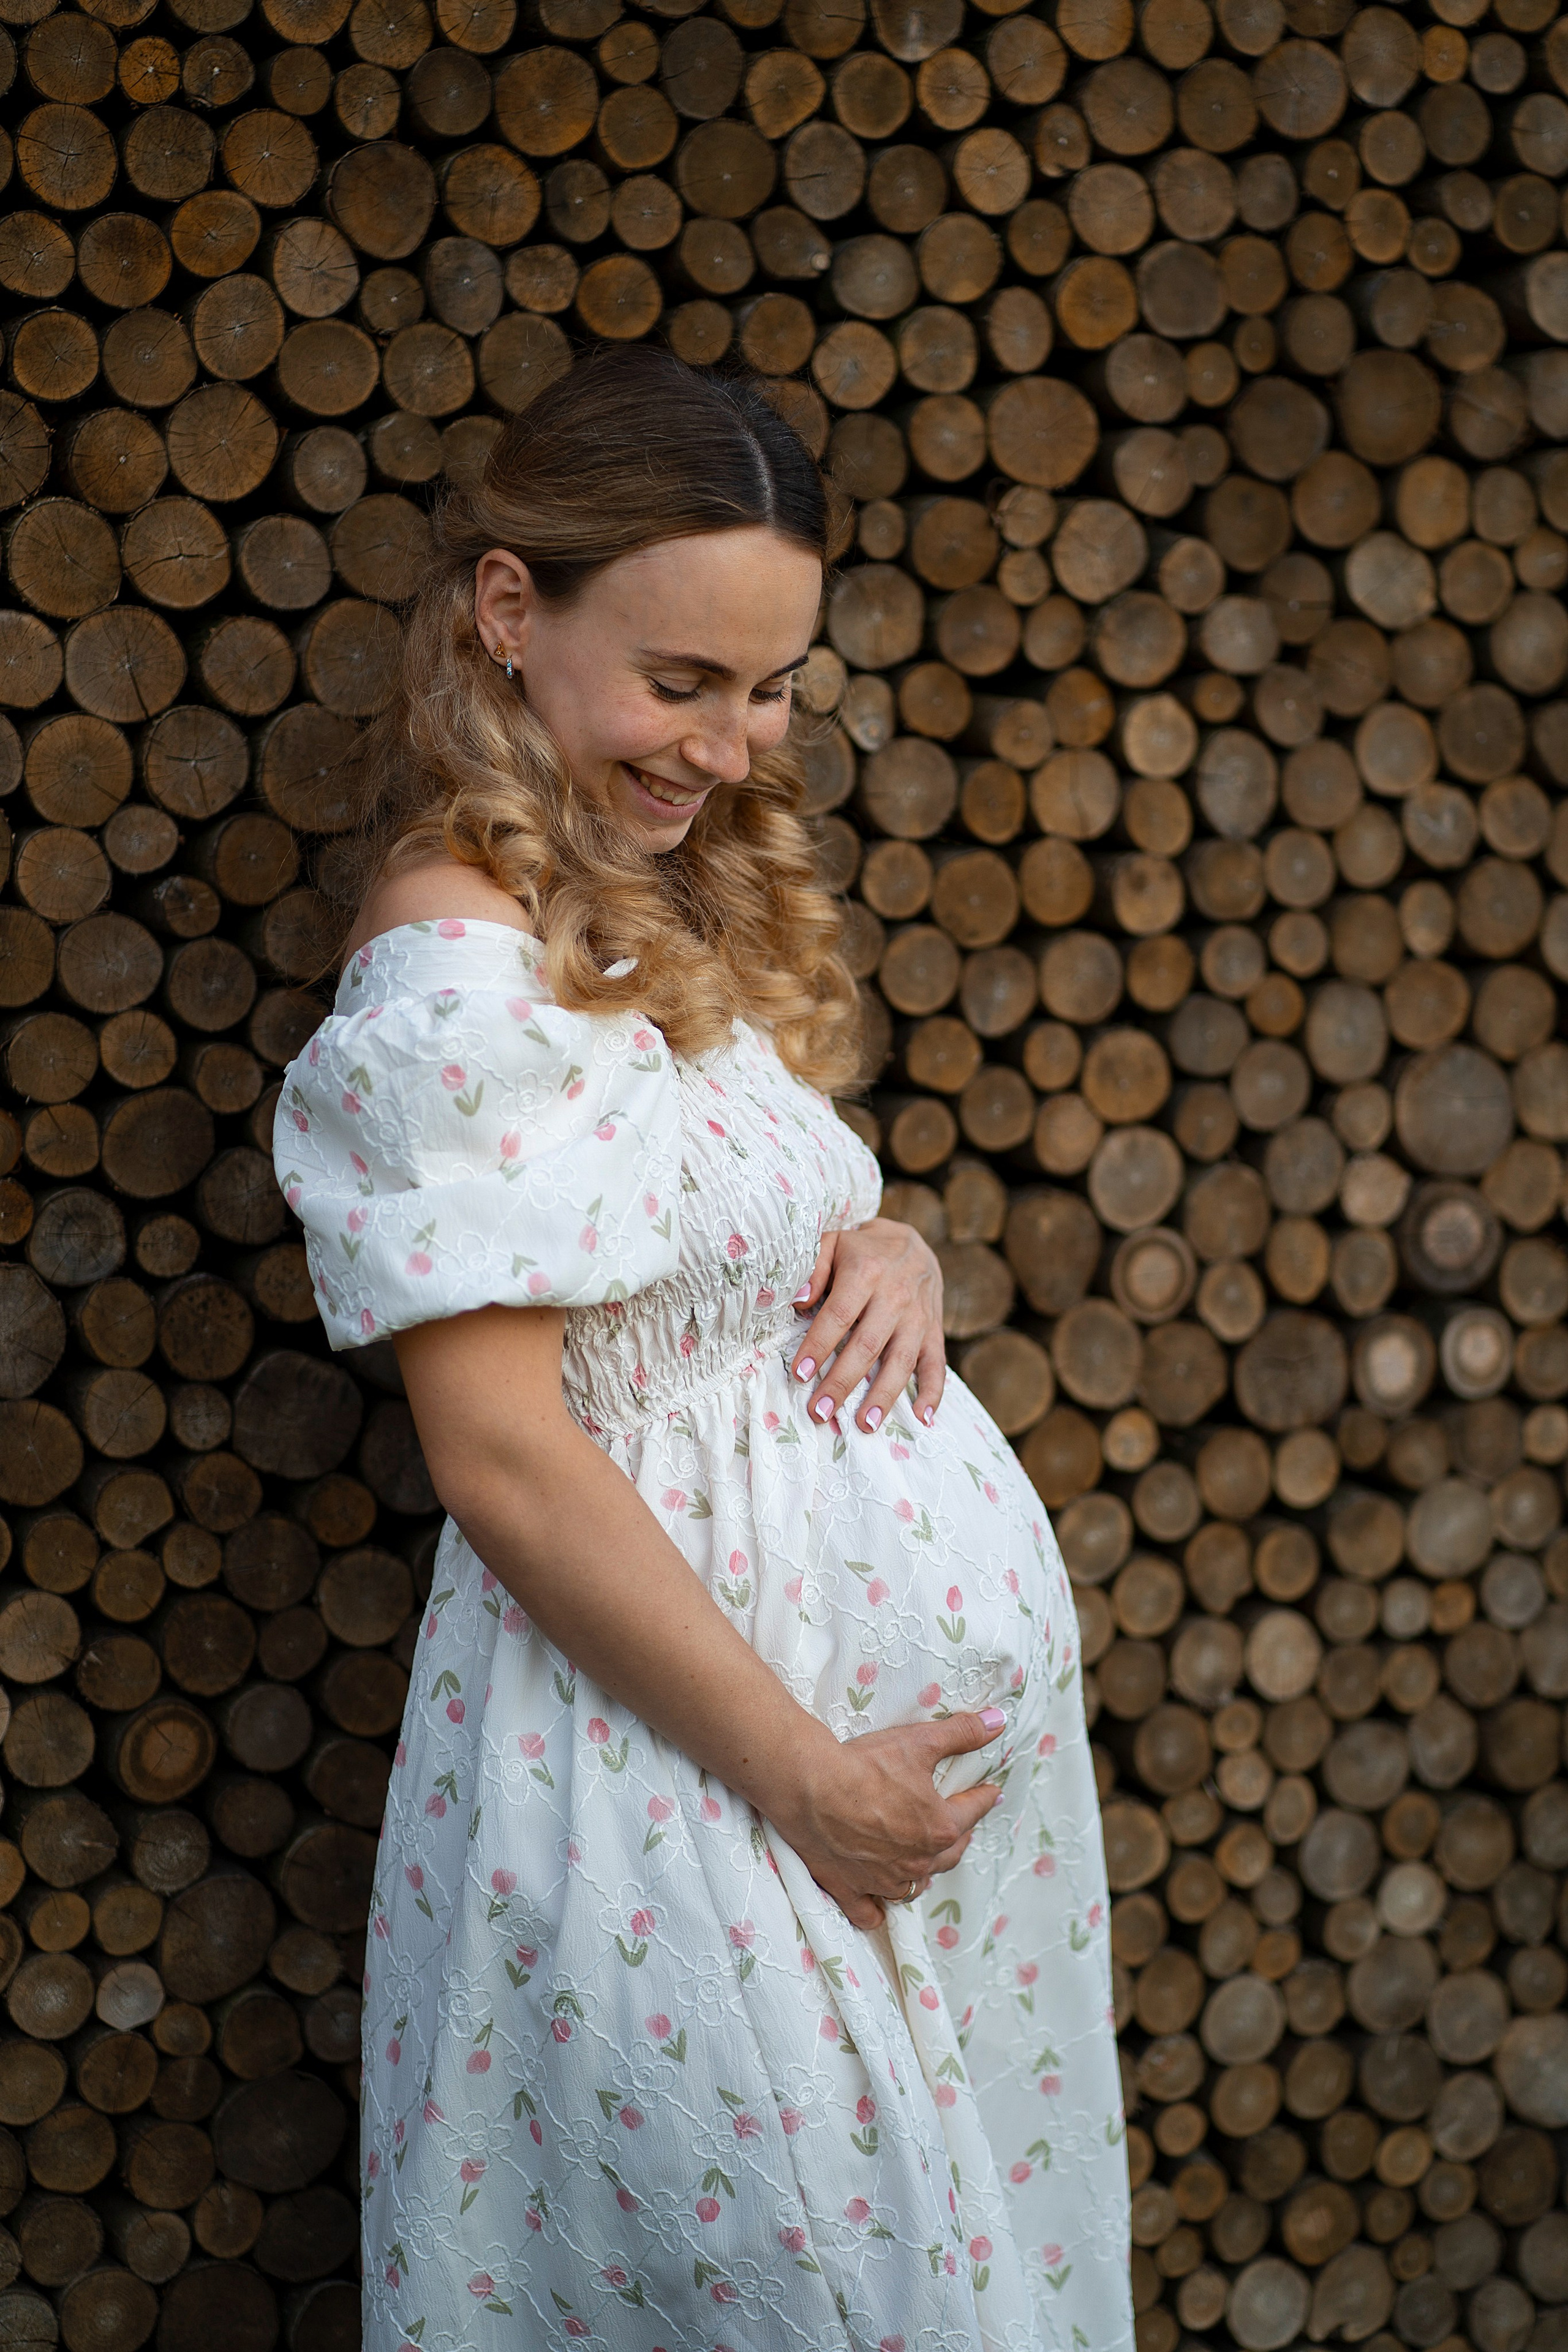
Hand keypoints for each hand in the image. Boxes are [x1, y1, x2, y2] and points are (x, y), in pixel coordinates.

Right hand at [762, 1711, 1005, 1930]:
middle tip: (963, 1825)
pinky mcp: (850, 1889)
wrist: (808, 1787)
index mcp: (938, 1829)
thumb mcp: (918, 1742)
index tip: (991, 1792)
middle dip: (960, 1837)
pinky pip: (871, 1912)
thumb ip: (961, 1734)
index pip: (972, 1811)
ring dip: (923, 1873)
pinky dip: (878, 1908)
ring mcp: (883, 1881)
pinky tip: (880, 1903)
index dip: (983, 1798)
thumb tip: (998, 1722)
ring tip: (925, 1861)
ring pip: (913, 1886)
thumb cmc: (865, 1765)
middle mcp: (916, 1863)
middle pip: (949, 1854)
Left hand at [791, 1219, 945, 1435]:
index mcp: (866, 1272)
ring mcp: (919, 1317)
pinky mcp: (935, 1332)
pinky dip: (932, 1392)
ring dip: (883, 1395)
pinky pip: (937, 1364)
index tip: (800, 1373)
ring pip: (901, 1361)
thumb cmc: (861, 1251)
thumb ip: (813, 1268)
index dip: (819, 1345)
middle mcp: (896, 1296)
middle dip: (842, 1381)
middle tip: (820, 1411)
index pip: (839, 1314)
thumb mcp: (833, 1244)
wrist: (914, 1243)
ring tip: (864, 1425)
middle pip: (867, 1345)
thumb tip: (798, 1300)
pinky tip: (922, 1418)